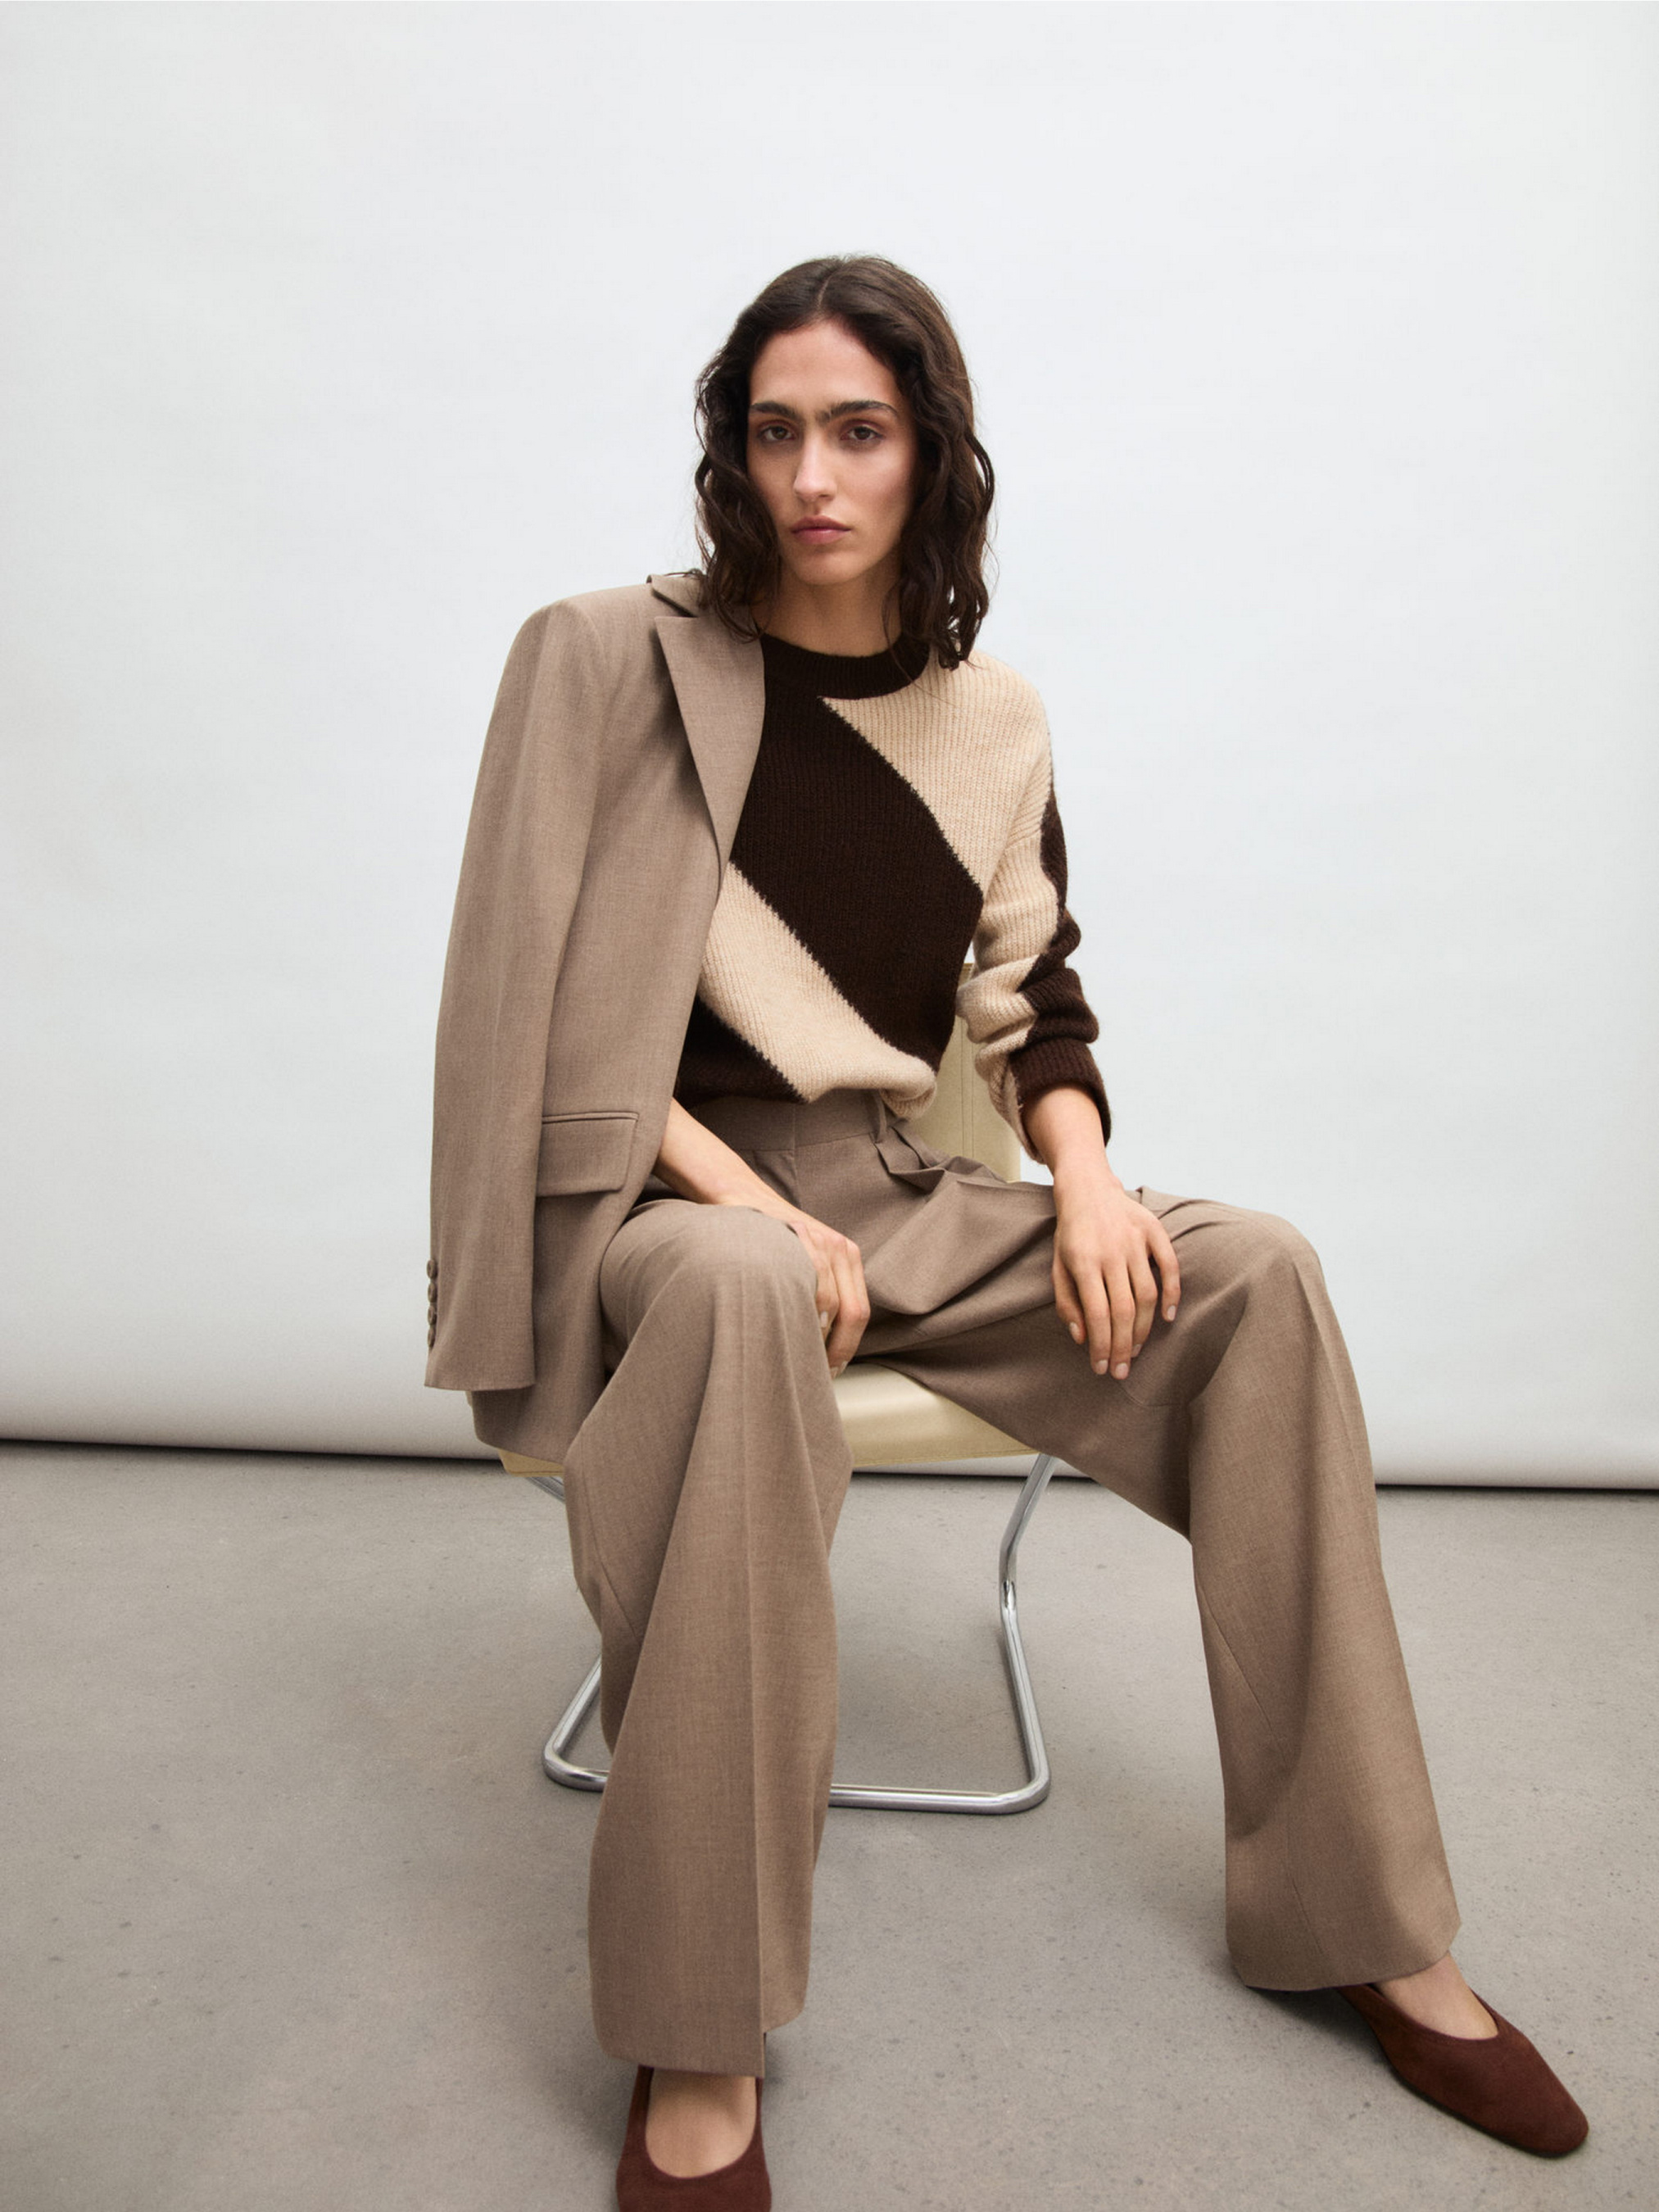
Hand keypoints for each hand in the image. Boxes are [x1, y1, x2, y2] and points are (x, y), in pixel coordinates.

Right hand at [714, 1192, 869, 1376]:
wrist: (741, 1196)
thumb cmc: (770, 1239)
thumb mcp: (804, 1260)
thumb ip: (819, 1290)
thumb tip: (821, 1345)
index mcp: (849, 1258)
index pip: (860, 1313)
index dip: (847, 1347)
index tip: (831, 1369)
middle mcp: (841, 1249)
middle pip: (853, 1312)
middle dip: (837, 1349)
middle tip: (816, 1372)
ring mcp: (820, 1241)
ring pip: (831, 1303)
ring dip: (815, 1336)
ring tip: (797, 1354)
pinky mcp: (797, 1236)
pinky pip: (807, 1282)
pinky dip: (801, 1311)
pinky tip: (785, 1325)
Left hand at [1050, 1170, 1180, 1381]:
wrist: (1087, 1188)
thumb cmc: (1071, 1235)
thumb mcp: (1058, 1266)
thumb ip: (1067, 1302)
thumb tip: (1081, 1338)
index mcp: (1083, 1261)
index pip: (1096, 1313)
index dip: (1101, 1345)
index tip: (1101, 1368)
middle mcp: (1111, 1251)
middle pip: (1123, 1309)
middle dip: (1123, 1346)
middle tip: (1122, 1371)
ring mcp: (1135, 1240)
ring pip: (1147, 1294)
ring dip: (1144, 1328)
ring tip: (1137, 1350)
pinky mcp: (1154, 1230)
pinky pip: (1170, 1266)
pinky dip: (1173, 1293)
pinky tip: (1168, 1317)